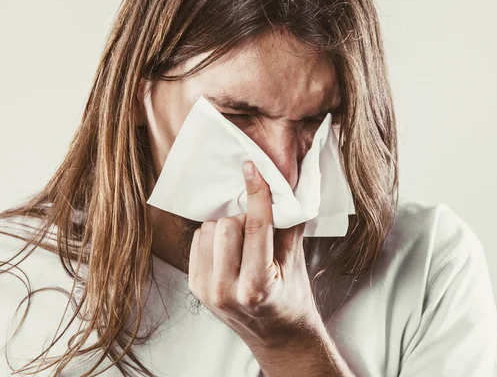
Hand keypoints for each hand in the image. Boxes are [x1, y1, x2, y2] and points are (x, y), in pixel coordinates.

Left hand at [188, 161, 320, 347]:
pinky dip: (215, 237)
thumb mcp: (296, 261)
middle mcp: (226, 291)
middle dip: (244, 217)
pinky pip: (199, 240)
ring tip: (244, 242)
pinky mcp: (195, 287)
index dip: (256, 193)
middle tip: (258, 228)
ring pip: (210, 229)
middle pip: (227, 224)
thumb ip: (289, 222)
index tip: (252, 168)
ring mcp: (206, 291)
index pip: (254, 227)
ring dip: (228, 226)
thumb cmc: (291, 297)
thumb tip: (284, 183)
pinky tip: (230, 250)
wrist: (276, 334)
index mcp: (256, 287)